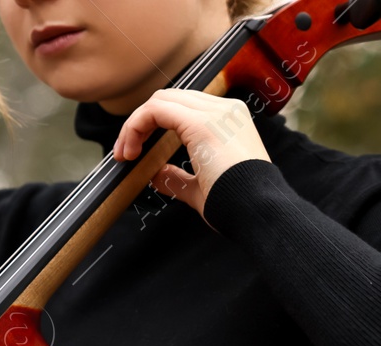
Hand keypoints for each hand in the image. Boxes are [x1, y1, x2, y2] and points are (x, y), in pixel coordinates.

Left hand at [110, 88, 270, 219]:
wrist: (256, 211)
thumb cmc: (233, 205)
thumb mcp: (200, 188)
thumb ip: (177, 178)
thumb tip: (155, 175)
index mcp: (229, 120)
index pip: (182, 108)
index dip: (153, 125)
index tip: (135, 154)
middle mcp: (225, 109)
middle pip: (169, 99)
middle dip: (140, 124)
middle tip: (124, 153)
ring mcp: (215, 112)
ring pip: (161, 100)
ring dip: (135, 125)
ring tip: (124, 153)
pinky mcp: (201, 122)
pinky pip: (156, 110)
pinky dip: (136, 126)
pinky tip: (130, 151)